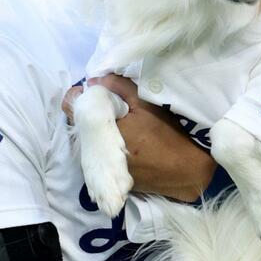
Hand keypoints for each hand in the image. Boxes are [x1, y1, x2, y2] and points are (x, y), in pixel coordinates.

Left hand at [63, 75, 215, 201]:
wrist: (187, 169)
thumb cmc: (166, 133)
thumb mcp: (145, 103)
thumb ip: (118, 87)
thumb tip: (95, 80)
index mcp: (102, 134)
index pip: (74, 112)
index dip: (78, 99)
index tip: (89, 92)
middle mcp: (98, 156)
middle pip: (83, 130)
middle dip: (90, 116)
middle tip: (105, 105)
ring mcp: (106, 171)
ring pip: (92, 146)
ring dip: (99, 134)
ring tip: (116, 122)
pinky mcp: (116, 180)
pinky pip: (105, 160)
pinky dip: (109, 150)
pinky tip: (125, 141)